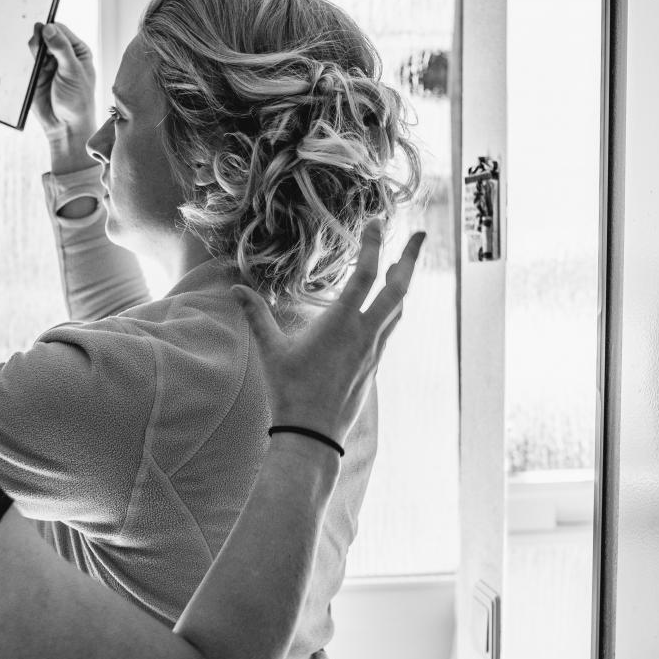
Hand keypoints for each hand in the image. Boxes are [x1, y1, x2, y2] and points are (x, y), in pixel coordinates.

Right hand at [28, 22, 96, 141]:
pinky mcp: (36, 75)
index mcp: (78, 51)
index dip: (50, 28)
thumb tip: (48, 28)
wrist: (65, 126)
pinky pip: (28, 61)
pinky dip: (26, 60)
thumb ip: (61, 48)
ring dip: (33, 49)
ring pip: (35, 47)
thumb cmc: (77, 101)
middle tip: (37, 48)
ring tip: (36, 62)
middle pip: (46, 35)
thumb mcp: (72, 72)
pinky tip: (30, 67)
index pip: (60, 30)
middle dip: (39, 38)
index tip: (42, 31)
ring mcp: (49, 65)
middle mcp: (63, 55)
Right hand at [232, 220, 426, 444]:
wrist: (313, 434)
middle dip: (411, 260)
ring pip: (398, 310)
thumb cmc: (290, 391)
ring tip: (404, 267)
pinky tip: (387, 308)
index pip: (365, 275)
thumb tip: (236, 288)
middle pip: (398, 289)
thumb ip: (257, 315)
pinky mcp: (374, 366)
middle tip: (422, 236)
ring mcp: (373, 351)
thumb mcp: (271, 351)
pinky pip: (390, 329)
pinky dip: (393, 309)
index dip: (374, 245)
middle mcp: (365, 334)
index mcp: (341, 324)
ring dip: (404, 284)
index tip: (378, 223)